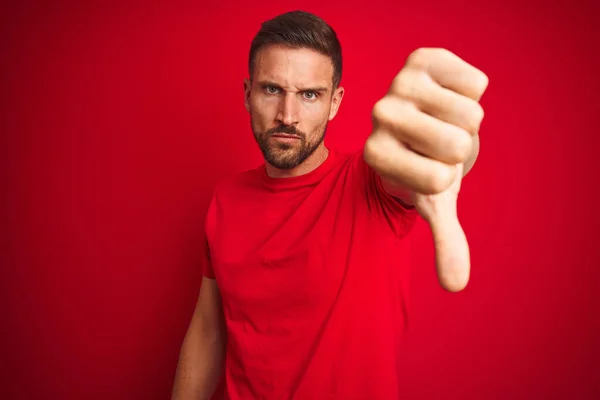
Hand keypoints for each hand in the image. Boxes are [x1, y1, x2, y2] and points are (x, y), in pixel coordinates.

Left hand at [364, 48, 488, 291]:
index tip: (429, 170)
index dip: (447, 177)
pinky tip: (448, 96)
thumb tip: (456, 286)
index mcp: (375, 156)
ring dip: (468, 122)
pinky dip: (473, 93)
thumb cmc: (428, 164)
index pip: (437, 179)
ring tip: (443, 121)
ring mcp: (397, 84)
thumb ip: (444, 241)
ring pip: (470, 113)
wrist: (426, 122)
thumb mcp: (436, 201)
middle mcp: (378, 116)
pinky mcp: (421, 59)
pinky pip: (474, 82)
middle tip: (439, 144)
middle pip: (457, 144)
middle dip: (461, 149)